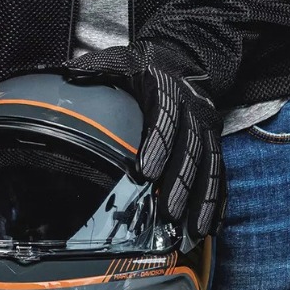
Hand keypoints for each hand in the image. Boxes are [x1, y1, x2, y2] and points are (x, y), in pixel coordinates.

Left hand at [63, 43, 223, 238]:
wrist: (181, 58)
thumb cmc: (143, 66)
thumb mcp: (120, 59)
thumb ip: (98, 68)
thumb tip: (69, 76)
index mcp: (166, 86)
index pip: (163, 114)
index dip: (158, 143)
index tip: (144, 172)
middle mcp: (192, 106)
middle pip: (191, 145)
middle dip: (180, 181)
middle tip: (167, 213)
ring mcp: (207, 125)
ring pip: (210, 162)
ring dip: (202, 198)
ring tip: (192, 230)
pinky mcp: (215, 140)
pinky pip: (220, 171)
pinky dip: (217, 199)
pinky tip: (210, 225)